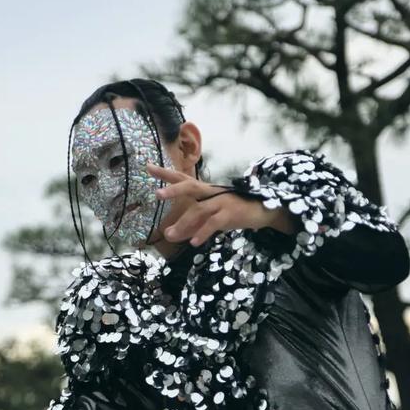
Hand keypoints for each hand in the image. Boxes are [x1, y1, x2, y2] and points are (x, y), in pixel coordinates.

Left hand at [148, 164, 292, 245]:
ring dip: (183, 224)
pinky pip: (213, 223)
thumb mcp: (210, 216)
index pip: (183, 178)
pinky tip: (194, 242)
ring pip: (198, 210)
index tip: (147, 167)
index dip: (165, 173)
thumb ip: (190, 224)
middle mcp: (212, 192)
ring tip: (170, 235)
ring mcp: (222, 201)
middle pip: (190, 186)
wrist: (262, 211)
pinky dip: (203, 232)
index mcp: (205, 190)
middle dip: (173, 190)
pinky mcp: (231, 214)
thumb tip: (170, 234)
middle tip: (157, 194)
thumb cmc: (232, 212)